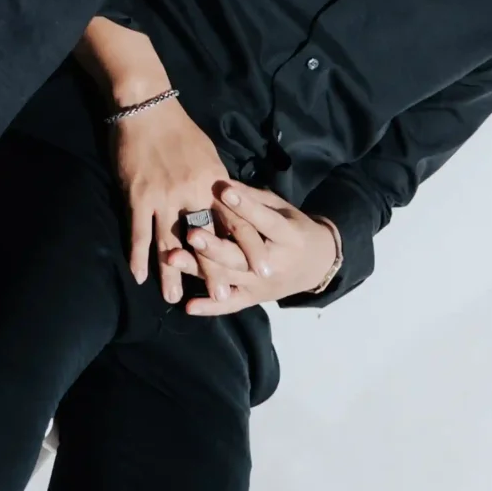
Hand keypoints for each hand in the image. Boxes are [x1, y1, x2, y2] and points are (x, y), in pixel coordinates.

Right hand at [113, 97, 233, 302]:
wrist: (147, 107)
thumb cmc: (179, 129)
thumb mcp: (208, 154)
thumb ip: (217, 182)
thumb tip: (230, 203)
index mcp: (213, 182)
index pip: (236, 221)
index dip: (250, 246)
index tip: (262, 269)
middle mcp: (192, 193)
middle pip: (206, 238)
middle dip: (215, 270)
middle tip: (224, 297)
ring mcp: (163, 197)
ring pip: (170, 242)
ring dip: (172, 272)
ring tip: (172, 298)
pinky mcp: (138, 196)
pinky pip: (138, 232)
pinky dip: (138, 256)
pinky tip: (138, 276)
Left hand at [161, 180, 338, 315]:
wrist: (318, 266)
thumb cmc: (295, 228)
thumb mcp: (282, 209)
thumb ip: (254, 199)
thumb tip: (223, 182)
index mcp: (288, 236)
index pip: (264, 221)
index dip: (244, 207)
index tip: (223, 190)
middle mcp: (275, 264)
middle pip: (241, 256)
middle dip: (214, 246)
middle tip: (190, 233)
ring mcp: (263, 286)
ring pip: (230, 279)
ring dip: (201, 271)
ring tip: (173, 259)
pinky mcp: (254, 299)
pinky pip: (230, 306)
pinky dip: (209, 308)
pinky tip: (188, 306)